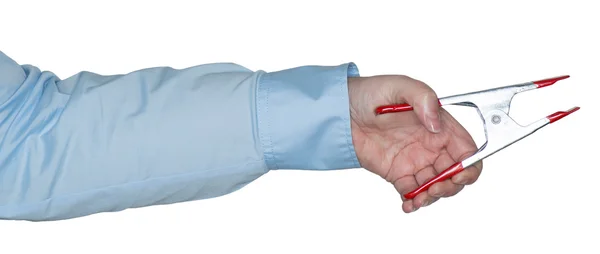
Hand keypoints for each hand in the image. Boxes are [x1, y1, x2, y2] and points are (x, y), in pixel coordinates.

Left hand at [348, 75, 482, 212]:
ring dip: (433, 198)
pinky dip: (414, 203)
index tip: (458, 175)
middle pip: (456, 174)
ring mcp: (415, 161)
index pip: (467, 150)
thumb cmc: (371, 93)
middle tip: (435, 189)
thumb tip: (436, 123)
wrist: (341, 110)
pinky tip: (408, 205)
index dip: (470, 166)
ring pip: (436, 187)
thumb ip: (424, 99)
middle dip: (451, 187)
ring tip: (419, 200)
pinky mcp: (398, 173)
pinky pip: (413, 193)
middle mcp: (431, 145)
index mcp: (440, 125)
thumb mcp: (400, 86)